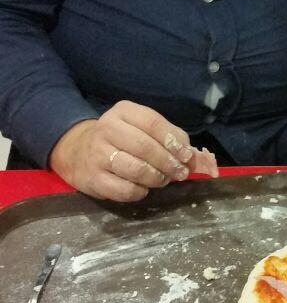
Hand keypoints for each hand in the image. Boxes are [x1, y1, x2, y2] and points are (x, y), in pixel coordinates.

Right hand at [49, 101, 195, 202]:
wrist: (78, 152)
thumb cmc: (121, 138)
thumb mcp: (142, 127)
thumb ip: (169, 137)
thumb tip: (192, 156)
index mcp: (123, 111)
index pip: (153, 123)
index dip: (173, 141)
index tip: (187, 155)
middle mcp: (107, 129)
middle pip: (145, 147)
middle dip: (168, 162)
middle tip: (180, 172)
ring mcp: (97, 154)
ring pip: (136, 169)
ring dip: (157, 177)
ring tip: (164, 179)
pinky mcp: (93, 179)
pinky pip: (124, 190)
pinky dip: (141, 191)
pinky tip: (144, 188)